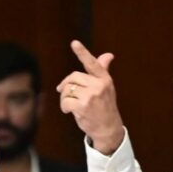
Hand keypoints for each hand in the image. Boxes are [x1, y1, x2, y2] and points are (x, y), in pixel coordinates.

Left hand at [56, 39, 124, 153]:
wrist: (108, 128)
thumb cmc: (105, 106)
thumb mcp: (107, 88)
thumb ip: (103, 70)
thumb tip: (108, 55)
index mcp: (104, 79)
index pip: (92, 63)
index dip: (82, 53)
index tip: (74, 43)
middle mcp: (99, 85)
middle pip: (73, 77)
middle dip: (66, 85)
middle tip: (64, 93)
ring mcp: (91, 96)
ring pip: (68, 89)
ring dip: (64, 98)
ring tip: (70, 104)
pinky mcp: (82, 106)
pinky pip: (65, 100)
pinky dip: (64, 106)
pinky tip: (69, 111)